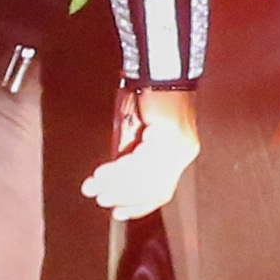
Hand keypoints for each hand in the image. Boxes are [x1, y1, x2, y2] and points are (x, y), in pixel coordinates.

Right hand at [81, 85, 201, 220]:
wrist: (159, 67)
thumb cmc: (147, 94)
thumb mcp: (138, 131)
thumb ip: (132, 155)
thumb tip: (115, 182)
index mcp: (182, 152)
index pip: (163, 190)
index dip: (140, 205)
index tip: (119, 212)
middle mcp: (185, 152)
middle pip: (154, 187)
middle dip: (123, 196)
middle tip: (100, 199)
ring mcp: (180, 145)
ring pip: (145, 178)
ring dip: (116, 185)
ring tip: (95, 187)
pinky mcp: (169, 137)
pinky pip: (140, 163)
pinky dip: (118, 171)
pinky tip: (101, 173)